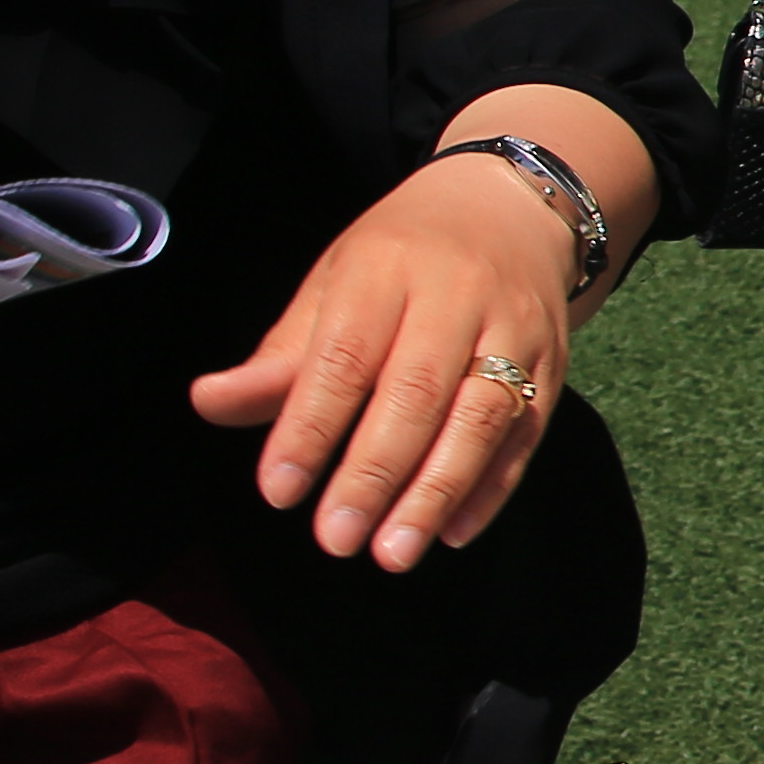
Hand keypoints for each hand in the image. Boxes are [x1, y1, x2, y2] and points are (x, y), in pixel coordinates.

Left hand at [190, 148, 580, 572]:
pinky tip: (453, 533)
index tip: (279, 492)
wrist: (511, 210)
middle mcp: (459, 295)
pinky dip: (492, 488)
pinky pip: (527, 433)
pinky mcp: (554, 364)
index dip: (311, 426)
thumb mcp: (333, 285)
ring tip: (393, 553)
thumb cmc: (402, 257)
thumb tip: (209, 403)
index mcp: (388, 268)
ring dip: (436, 492)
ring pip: (482, 417)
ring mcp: (516, 330)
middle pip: (418, 391)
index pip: (346, 355)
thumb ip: (280, 356)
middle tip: (336, 539)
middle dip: (374, 472)